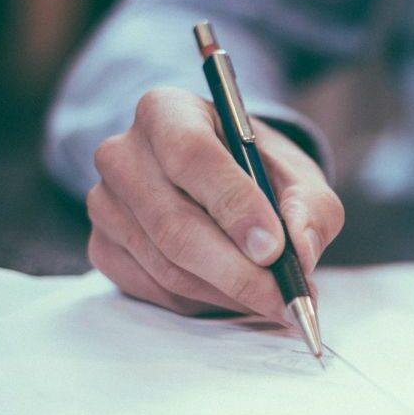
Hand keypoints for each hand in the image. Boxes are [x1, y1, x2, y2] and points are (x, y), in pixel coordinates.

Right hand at [85, 87, 343, 317]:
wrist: (221, 183)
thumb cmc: (258, 172)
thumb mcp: (298, 176)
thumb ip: (310, 208)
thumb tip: (301, 251)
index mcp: (166, 112)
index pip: (191, 156)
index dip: (234, 206)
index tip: (274, 248)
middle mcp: (123, 153)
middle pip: (174, 224)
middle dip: (238, 271)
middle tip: (285, 298)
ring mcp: (105, 204)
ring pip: (167, 266)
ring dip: (228, 293)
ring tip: (273, 300)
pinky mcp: (103, 247)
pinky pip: (155, 290)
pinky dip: (204, 303)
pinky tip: (236, 296)